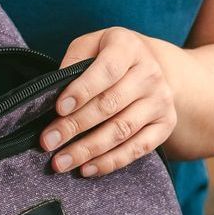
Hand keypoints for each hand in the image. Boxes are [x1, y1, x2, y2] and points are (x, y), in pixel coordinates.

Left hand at [40, 27, 177, 176]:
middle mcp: (150, 73)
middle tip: (48, 142)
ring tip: (62, 161)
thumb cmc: (110, 57)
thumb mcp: (92, 46)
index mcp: (128, 47)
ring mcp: (160, 101)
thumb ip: (73, 62)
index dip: (82, 91)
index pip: (106, 71)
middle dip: (75, 126)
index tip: (59, 109)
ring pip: (122, 130)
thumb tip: (53, 93)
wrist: (153, 66)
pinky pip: (137, 148)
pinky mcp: (165, 124)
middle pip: (110, 105)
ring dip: (89, 150)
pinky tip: (87, 168)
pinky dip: (111, 162)